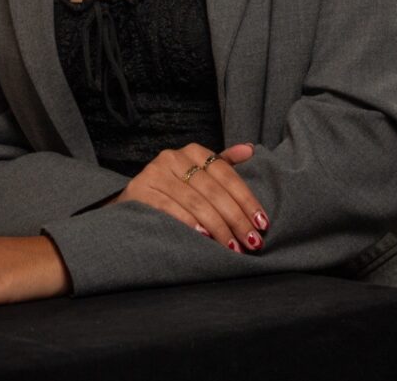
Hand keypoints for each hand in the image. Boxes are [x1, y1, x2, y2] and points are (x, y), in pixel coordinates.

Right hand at [111, 142, 268, 252]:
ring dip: (217, 227)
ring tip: (232, 247)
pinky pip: (170, 208)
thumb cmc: (174, 189)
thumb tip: (250, 149)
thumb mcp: (199, 173)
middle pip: (213, 190)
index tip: (262, 223)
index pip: (226, 174)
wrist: (134, 200)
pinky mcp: (141, 191)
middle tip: (251, 241)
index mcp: (193, 151)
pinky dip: (188, 223)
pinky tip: (204, 237)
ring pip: (195, 201)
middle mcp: (173, 157)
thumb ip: (223, 163)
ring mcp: (155, 173)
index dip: (246, 199)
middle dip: (235, 219)